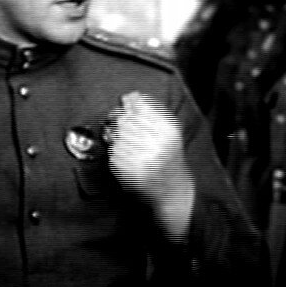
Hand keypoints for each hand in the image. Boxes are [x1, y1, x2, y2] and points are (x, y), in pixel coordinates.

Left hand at [106, 91, 194, 240]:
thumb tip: (129, 96)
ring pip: (115, 135)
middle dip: (118, 120)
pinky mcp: (128, 171)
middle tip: (122, 127)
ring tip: (126, 143)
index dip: (128, 103)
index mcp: (168, 130)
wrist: (173, 190)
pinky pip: (112, 152)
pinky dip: (115, 152)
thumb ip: (152, 111)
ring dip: (115, 137)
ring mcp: (142, 157)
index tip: (126, 105)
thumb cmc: (169, 156)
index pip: (139, 105)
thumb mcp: (169, 131)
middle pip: (124, 119)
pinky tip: (126, 157)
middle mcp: (157, 143)